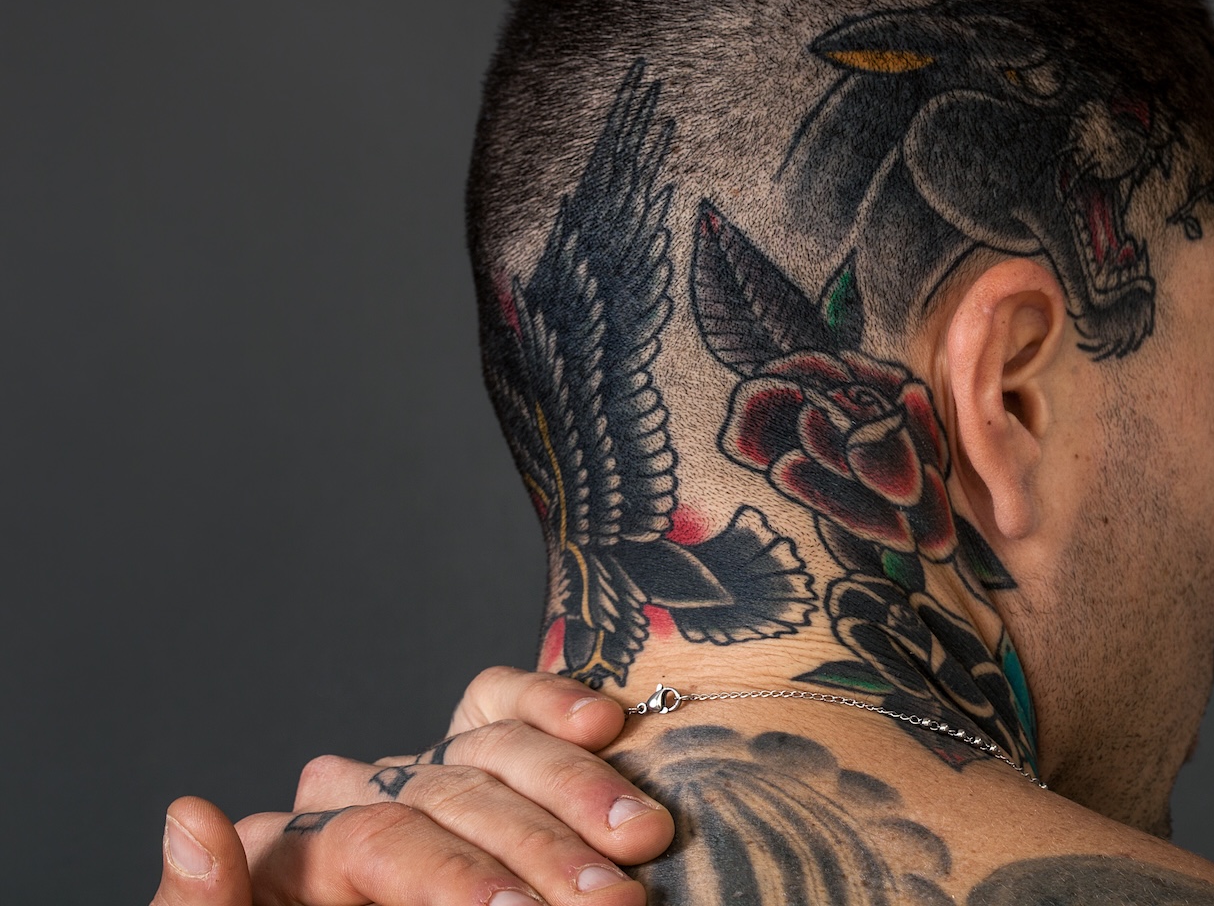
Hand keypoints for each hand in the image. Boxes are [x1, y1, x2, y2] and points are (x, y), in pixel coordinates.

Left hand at [150, 668, 672, 905]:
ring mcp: (412, 777)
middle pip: (451, 795)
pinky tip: (605, 723)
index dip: (457, 876)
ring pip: (493, 748)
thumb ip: (214, 901)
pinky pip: (503, 710)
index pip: (379, 838)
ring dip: (578, 790)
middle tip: (612, 903)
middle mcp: (345, 800)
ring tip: (643, 839)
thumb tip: (191, 816)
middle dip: (544, 850)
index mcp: (285, 857)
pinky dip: (553, 706)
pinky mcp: (466, 763)